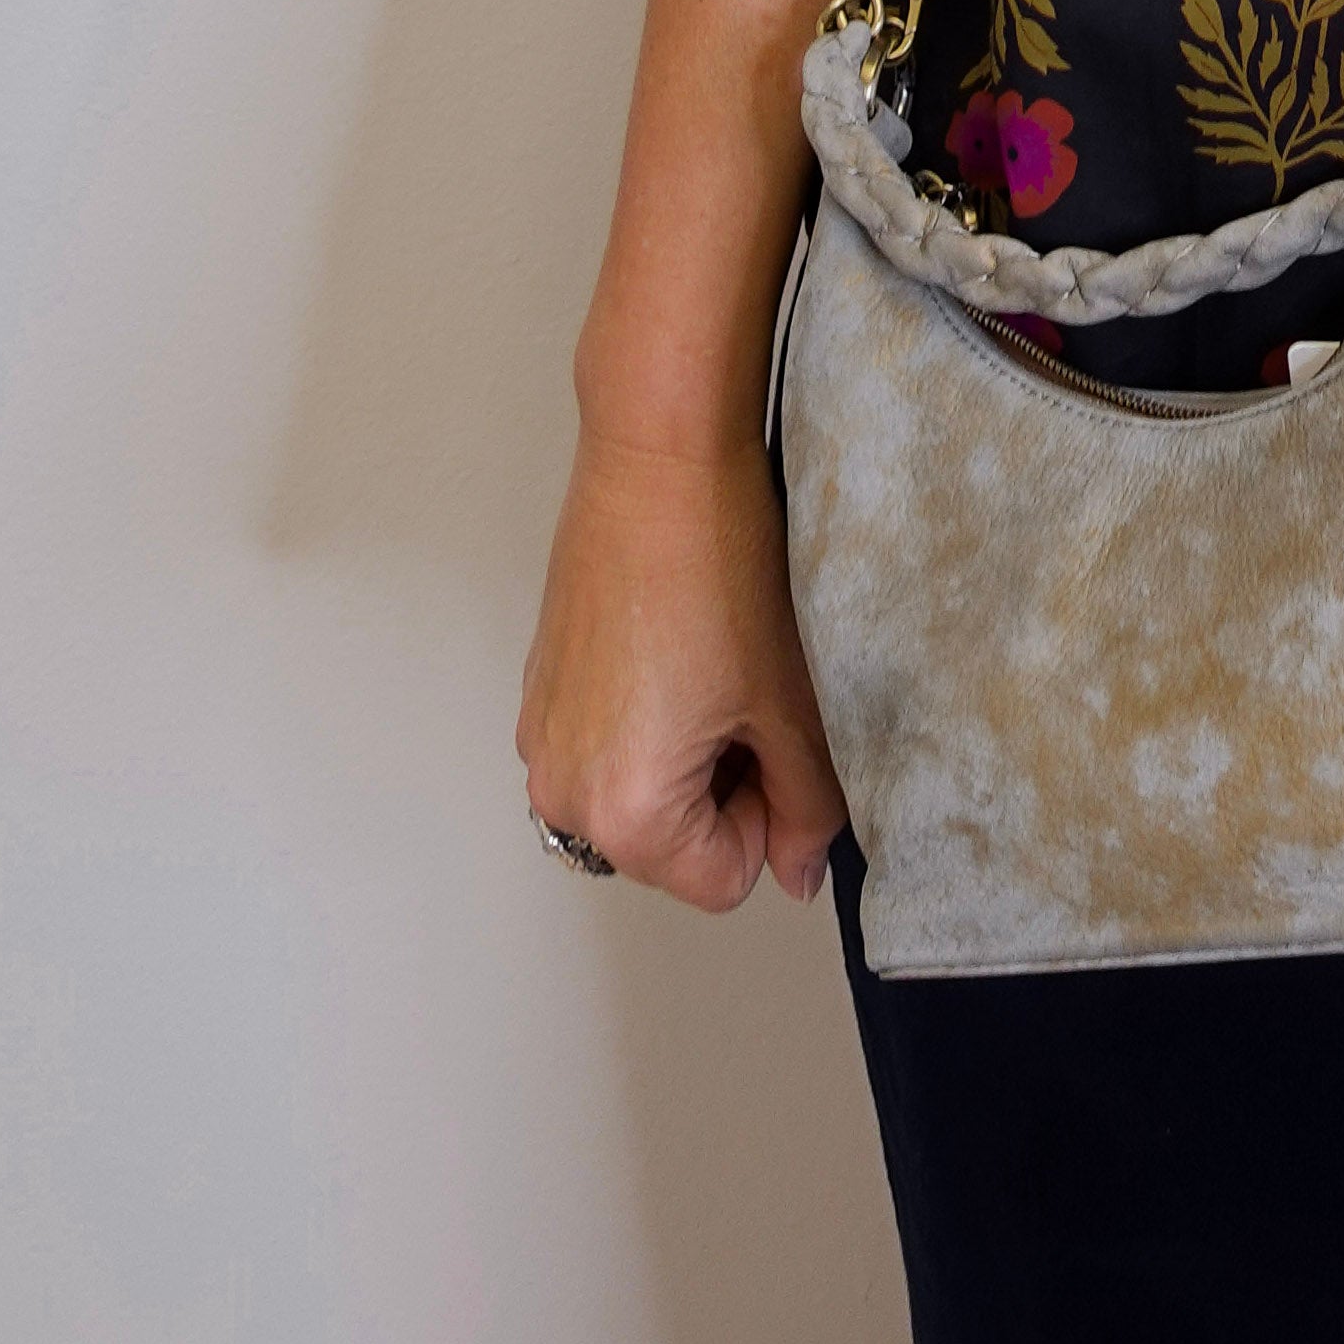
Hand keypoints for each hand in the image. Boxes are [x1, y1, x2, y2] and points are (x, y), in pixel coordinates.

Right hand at [516, 434, 844, 911]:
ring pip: (641, 796)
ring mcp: (540, 741)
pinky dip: (646, 719)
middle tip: (744, 691)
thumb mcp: (790, 704)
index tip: (769, 732)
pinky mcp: (537, 694)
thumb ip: (806, 807)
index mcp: (624, 815)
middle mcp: (561, 793)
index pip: (724, 881)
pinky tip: (673, 644)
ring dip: (685, 754)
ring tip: (708, 664)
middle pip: (675, 847)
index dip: (767, 814)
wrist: (659, 463)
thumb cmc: (722, 571)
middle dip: (723, 788)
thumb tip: (799, 873)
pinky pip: (604, 747)